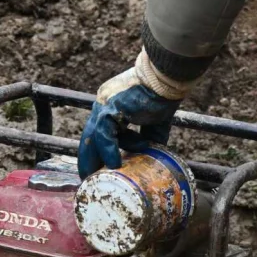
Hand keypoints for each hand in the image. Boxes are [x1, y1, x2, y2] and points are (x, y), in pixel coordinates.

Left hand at [78, 49, 192, 177]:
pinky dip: (108, 150)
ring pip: (92, 137)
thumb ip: (150, 135)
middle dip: (90, 159)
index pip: (100, 132)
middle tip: (91, 178)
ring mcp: (105, 104)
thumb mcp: (155, 121)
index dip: (99, 151)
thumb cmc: (163, 95)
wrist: (166, 78)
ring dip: (94, 159)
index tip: (101, 168)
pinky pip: (104, 134)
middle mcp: (103, 103)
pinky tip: (115, 164)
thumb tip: (154, 154)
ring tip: (97, 177)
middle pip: (91, 136)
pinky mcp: (110, 107)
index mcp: (112, 105)